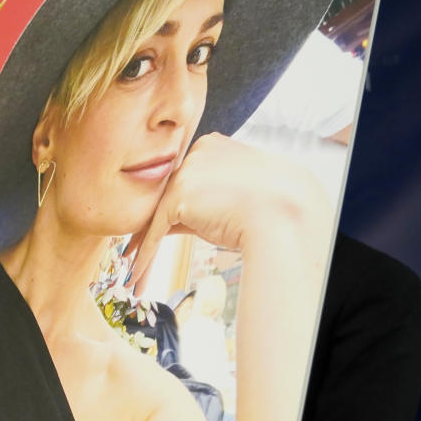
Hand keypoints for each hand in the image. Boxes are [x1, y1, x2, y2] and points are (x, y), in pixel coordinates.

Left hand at [125, 133, 329, 289]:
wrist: (287, 214)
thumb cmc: (272, 208)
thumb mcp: (234, 196)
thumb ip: (203, 201)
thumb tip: (176, 221)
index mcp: (213, 146)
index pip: (183, 181)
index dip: (168, 210)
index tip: (155, 229)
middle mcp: (195, 153)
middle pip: (165, 196)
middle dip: (148, 227)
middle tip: (132, 251)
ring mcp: (186, 172)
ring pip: (157, 214)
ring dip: (143, 245)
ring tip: (133, 269)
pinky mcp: (179, 195)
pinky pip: (156, 230)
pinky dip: (145, 254)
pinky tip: (136, 274)